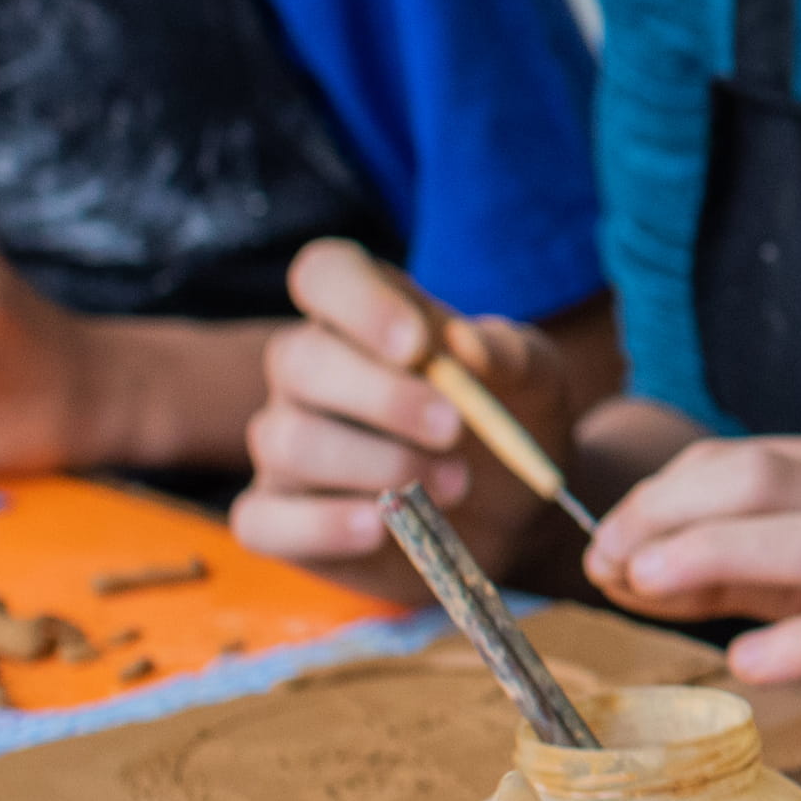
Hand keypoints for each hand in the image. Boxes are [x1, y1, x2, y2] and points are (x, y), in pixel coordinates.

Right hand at [233, 238, 585, 594]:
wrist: (519, 508)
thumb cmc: (514, 419)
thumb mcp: (536, 377)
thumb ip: (508, 352)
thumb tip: (464, 343)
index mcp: (366, 314)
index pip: (324, 273)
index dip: (361, 302)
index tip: (418, 346)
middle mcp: (309, 372)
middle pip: (299, 360)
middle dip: (381, 397)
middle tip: (454, 429)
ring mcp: (286, 443)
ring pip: (287, 441)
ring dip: (376, 465)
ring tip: (454, 486)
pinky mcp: (280, 517)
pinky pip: (265, 520)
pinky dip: (321, 525)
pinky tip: (378, 528)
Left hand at [583, 434, 800, 787]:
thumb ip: (756, 565)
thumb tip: (638, 564)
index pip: (744, 459)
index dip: (660, 498)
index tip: (608, 549)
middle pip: (765, 480)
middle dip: (667, 518)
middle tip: (608, 569)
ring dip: (713, 558)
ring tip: (647, 593)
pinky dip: (797, 643)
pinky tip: (749, 665)